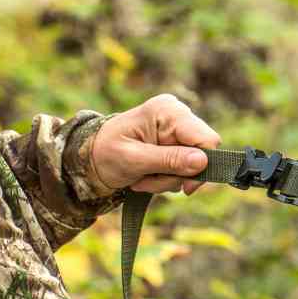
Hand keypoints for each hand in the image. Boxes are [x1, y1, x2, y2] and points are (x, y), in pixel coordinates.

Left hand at [90, 94, 220, 195]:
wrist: (91, 156)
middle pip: (202, 155)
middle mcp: (177, 116)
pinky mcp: (175, 144)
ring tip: (142, 177)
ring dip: (168, 180)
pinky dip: (166, 179)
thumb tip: (202, 161)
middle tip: (149, 181)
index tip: (186, 187)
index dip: (203, 165)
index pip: (206, 138)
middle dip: (177, 175)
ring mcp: (177, 130)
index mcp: (167, 111)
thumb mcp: (134, 159)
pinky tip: (146, 175)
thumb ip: (168, 160)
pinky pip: (184, 169)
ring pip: (193, 167)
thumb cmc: (106, 152)